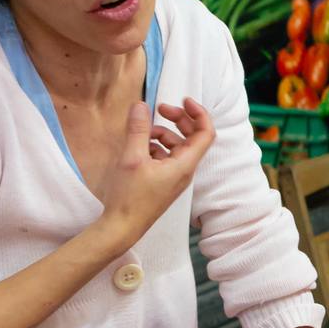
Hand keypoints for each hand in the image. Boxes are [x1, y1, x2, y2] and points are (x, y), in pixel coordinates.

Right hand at [97, 98, 214, 246]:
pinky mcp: (165, 182)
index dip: (199, 113)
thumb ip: (138, 130)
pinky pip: (166, 157)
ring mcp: (175, 177)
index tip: (183, 100)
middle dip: (178, 119)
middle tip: (160, 109)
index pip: (206, 133)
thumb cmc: (129, 197)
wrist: (122, 227)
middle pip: (192, 136)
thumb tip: (141, 106)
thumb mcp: (132, 158)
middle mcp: (185, 170)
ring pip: (177, 146)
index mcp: (185, 165)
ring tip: (142, 134)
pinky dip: (155, 147)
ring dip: (162, 134)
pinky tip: (139, 149)